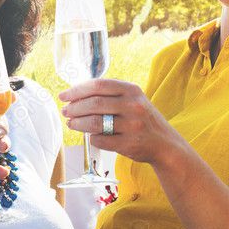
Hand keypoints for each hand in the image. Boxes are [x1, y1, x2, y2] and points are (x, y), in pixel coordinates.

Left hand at [58, 79, 181, 165]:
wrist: (165, 144)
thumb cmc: (142, 119)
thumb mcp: (133, 100)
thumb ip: (111, 94)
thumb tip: (77, 94)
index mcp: (132, 90)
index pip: (98, 85)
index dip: (78, 90)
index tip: (64, 95)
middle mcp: (133, 105)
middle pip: (94, 103)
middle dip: (74, 107)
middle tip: (65, 111)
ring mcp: (132, 125)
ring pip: (94, 123)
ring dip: (78, 123)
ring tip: (71, 123)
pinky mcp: (129, 144)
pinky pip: (101, 140)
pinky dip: (92, 138)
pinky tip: (90, 136)